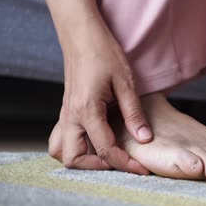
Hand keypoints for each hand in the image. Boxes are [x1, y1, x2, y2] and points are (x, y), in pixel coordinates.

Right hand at [48, 30, 151, 172]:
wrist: (81, 35)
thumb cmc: (103, 53)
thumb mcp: (125, 82)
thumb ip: (133, 113)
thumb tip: (144, 139)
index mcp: (87, 110)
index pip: (105, 149)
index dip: (126, 164)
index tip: (142, 170)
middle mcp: (70, 116)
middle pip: (73, 159)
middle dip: (97, 167)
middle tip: (121, 162)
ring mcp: (65, 114)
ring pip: (61, 151)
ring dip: (81, 159)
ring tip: (105, 156)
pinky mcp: (66, 111)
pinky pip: (61, 138)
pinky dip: (74, 147)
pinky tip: (94, 142)